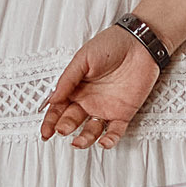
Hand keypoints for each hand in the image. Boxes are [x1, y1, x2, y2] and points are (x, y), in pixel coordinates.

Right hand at [41, 25, 160, 148]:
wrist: (140, 43)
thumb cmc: (111, 45)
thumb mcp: (83, 58)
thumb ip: (68, 79)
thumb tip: (53, 98)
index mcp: (76, 88)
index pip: (59, 108)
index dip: (50, 121)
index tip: (45, 131)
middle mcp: (89, 101)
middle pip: (72, 121)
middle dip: (65, 128)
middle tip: (62, 130)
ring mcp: (106, 108)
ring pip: (92, 130)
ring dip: (84, 138)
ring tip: (79, 142)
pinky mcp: (123, 113)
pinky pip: (115, 131)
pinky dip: (110, 140)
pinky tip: (103, 143)